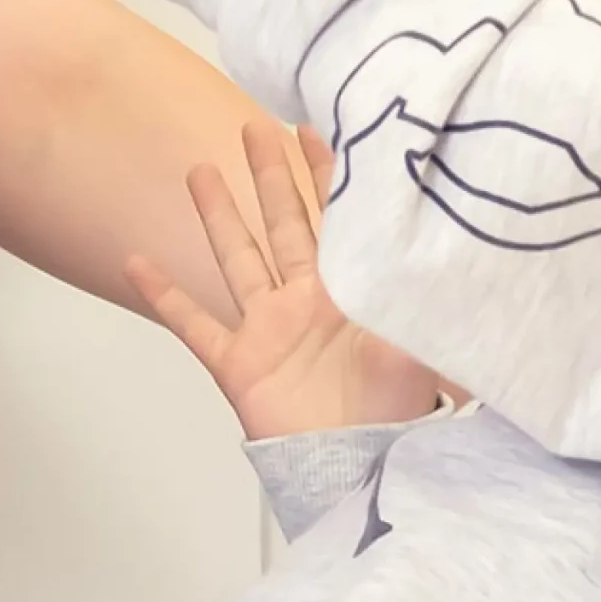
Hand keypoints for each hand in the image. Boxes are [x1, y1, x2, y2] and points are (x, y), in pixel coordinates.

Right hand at [129, 122, 442, 441]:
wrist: (361, 474)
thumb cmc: (396, 419)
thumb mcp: (424, 347)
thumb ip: (431, 302)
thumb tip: (463, 251)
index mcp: (349, 293)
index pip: (334, 218)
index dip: (323, 172)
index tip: (310, 128)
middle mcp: (306, 302)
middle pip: (282, 223)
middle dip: (270, 174)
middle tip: (254, 127)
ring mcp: (269, 331)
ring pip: (237, 258)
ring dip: (218, 215)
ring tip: (200, 172)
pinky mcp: (240, 365)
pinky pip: (194, 324)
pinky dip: (164, 295)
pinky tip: (137, 263)